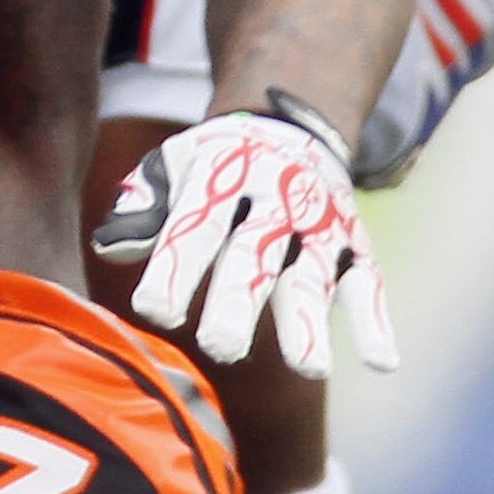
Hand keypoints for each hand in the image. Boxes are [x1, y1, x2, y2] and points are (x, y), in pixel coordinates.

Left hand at [91, 103, 395, 377]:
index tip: (155, 311)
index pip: (194, 230)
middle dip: (238, 302)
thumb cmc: (210, 168)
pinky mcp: (353, 244)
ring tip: (309, 368)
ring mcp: (318, 226)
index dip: (176, 269)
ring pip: (312, 278)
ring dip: (310, 322)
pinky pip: (368, 285)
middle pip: (254, 257)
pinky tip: (383, 363)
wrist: (286, 124)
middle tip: (220, 348)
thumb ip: (141, 206)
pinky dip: (376, 322)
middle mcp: (274, 203)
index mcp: (220, 181)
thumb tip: (110, 245)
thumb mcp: (171, 168)